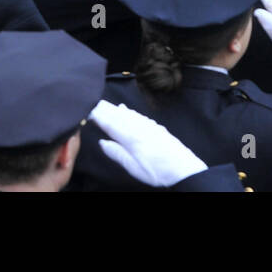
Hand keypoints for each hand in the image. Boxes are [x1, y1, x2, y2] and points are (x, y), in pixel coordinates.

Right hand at [90, 101, 207, 186]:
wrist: (183, 168)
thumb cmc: (157, 171)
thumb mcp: (134, 167)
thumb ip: (117, 153)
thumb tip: (102, 142)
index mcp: (130, 137)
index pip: (110, 123)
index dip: (98, 115)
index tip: (87, 108)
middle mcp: (138, 128)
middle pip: (118, 115)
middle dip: (105, 108)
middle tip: (92, 100)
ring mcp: (148, 126)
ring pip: (128, 114)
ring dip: (115, 108)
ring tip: (105, 103)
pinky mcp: (156, 128)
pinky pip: (138, 115)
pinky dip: (129, 111)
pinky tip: (126, 109)